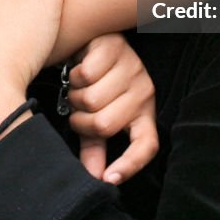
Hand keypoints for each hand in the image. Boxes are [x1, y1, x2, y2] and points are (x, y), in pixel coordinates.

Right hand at [68, 33, 157, 184]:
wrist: (90, 40)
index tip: (108, 179)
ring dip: (75, 97)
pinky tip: (78, 68)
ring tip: (78, 87)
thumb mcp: (96, 117)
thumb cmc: (94, 84)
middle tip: (78, 109)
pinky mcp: (115, 48)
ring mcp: (132, 67)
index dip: (130, 165)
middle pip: (105, 125)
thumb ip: (95, 147)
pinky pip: (86, 75)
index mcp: (143, 113)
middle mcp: (143, 90)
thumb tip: (94, 179)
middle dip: (82, 121)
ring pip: (92, 100)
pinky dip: (73, 75)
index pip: (146, 145)